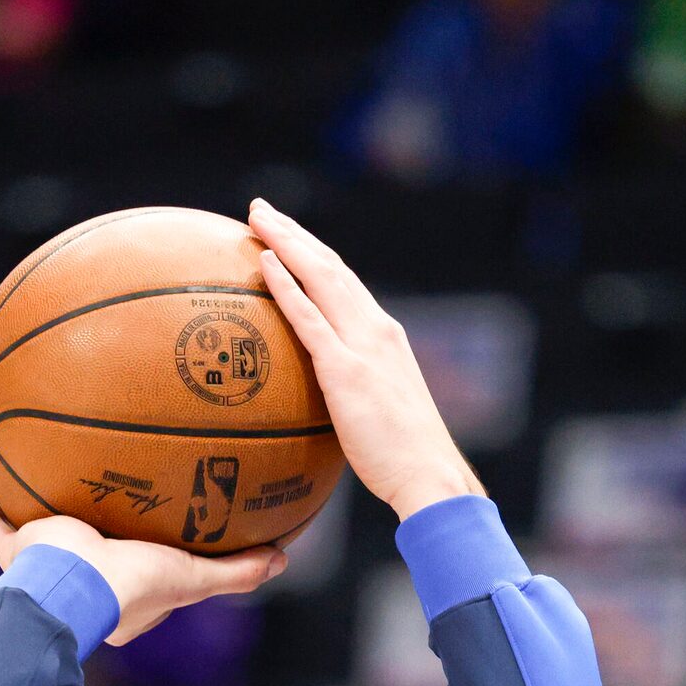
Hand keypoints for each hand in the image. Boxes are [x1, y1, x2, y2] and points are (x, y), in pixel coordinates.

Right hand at [0, 485, 285, 646]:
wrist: (75, 588)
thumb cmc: (133, 588)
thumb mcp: (193, 579)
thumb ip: (236, 572)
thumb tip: (283, 557)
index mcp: (119, 599)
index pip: (136, 579)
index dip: (146, 561)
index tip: (155, 538)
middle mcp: (79, 583)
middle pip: (84, 556)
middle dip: (89, 536)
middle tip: (100, 504)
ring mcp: (44, 569)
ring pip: (36, 544)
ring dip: (35, 520)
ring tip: (39, 483)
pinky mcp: (17, 554)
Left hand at [247, 197, 484, 520]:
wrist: (430, 476)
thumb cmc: (405, 458)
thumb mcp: (379, 412)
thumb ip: (356, 393)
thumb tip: (331, 401)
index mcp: (384, 336)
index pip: (345, 282)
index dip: (314, 253)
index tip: (287, 234)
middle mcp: (376, 329)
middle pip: (330, 266)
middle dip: (295, 233)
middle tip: (261, 209)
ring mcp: (363, 345)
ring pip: (320, 278)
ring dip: (286, 243)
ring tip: (256, 219)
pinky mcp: (346, 370)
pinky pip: (309, 319)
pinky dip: (287, 286)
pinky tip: (265, 263)